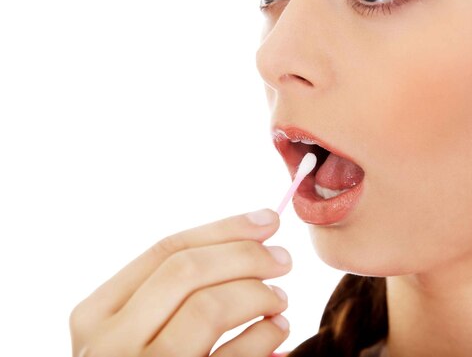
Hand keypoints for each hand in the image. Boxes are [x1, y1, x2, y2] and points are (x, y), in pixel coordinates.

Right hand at [70, 209, 290, 356]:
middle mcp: (110, 345)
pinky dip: (265, 334)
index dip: (224, 229)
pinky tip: (277, 330)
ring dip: (259, 293)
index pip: (166, 249)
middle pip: (187, 270)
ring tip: (280, 300)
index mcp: (96, 314)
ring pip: (209, 306)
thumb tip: (255, 233)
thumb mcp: (139, 328)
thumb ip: (176, 287)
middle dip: (245, 255)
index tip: (267, 220)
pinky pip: (233, 356)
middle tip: (283, 259)